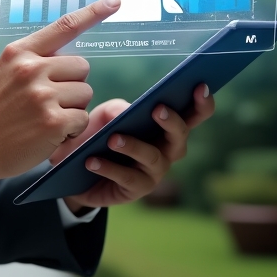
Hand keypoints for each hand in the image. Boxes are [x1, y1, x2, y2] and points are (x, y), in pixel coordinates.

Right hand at [0, 0, 120, 188]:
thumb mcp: (4, 71)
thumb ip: (33, 60)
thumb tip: (69, 57)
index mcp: (20, 52)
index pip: (64, 26)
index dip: (93, 13)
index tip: (115, 1)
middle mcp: (32, 68)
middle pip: (82, 66)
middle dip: (73, 84)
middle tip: (49, 99)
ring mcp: (43, 95)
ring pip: (84, 94)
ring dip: (72, 108)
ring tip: (44, 117)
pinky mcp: (53, 121)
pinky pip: (82, 119)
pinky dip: (71, 130)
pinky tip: (47, 133)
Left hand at [62, 84, 215, 212]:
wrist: (76, 166)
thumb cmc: (99, 134)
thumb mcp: (104, 115)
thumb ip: (116, 109)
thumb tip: (125, 114)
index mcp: (165, 128)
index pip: (192, 115)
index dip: (201, 103)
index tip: (200, 86)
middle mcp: (167, 151)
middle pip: (180, 137)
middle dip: (172, 122)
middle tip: (157, 109)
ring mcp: (154, 172)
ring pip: (153, 158)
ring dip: (133, 146)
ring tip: (112, 139)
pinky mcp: (136, 190)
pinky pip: (127, 178)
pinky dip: (109, 168)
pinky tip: (91, 161)